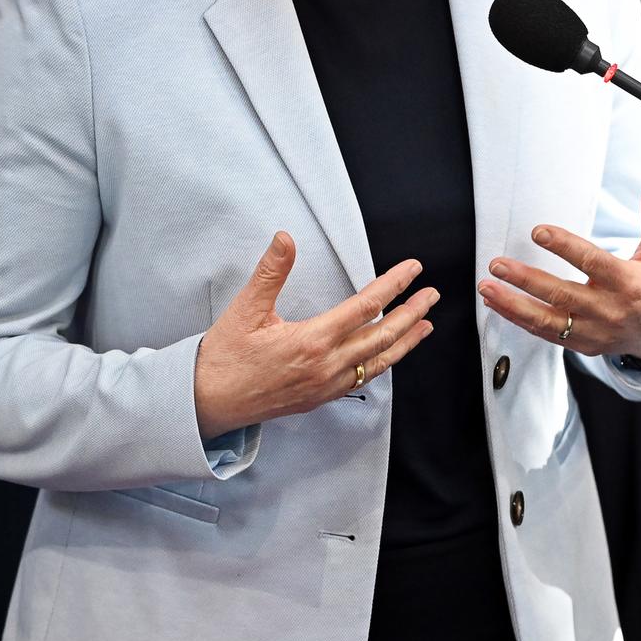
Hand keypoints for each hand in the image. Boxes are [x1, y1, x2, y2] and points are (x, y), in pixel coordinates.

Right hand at [194, 232, 438, 438]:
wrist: (208, 403)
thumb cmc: (225, 355)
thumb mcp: (245, 308)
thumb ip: (270, 272)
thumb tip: (285, 238)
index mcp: (312, 340)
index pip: (364, 307)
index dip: (392, 285)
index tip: (412, 270)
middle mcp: (326, 366)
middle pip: (382, 336)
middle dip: (410, 312)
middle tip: (432, 293)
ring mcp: (326, 386)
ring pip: (378, 362)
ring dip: (405, 341)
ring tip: (426, 324)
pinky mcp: (320, 397)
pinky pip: (362, 378)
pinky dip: (383, 362)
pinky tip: (389, 353)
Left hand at [477, 177, 640, 360]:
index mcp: (628, 283)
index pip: (592, 263)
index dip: (564, 247)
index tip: (537, 231)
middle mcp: (609, 310)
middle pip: (562, 295)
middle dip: (526, 280)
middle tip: (497, 265)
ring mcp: (594, 331)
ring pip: (548, 321)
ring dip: (513, 306)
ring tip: (486, 288)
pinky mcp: (583, 344)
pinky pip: (547, 334)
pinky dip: (519, 321)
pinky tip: (497, 305)